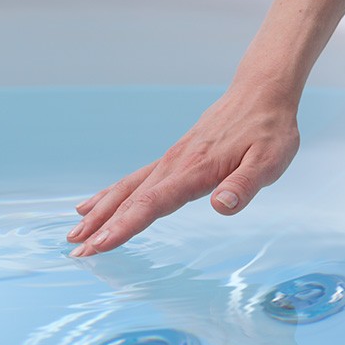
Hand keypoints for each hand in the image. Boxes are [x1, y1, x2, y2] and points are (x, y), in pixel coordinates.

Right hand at [67, 78, 300, 256]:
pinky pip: (133, 179)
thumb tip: (221, 206)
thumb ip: (244, 185)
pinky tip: (93, 205)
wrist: (260, 93)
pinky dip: (109, 195)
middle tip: (76, 251)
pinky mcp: (171, 158)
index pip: (151, 204)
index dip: (124, 227)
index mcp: (194, 170)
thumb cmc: (268, 130)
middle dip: (100, 227)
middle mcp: (174, 165)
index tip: (99, 246)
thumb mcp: (269, 160)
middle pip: (128, 199)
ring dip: (98, 213)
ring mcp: (169, 160)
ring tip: (74, 233)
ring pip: (124, 189)